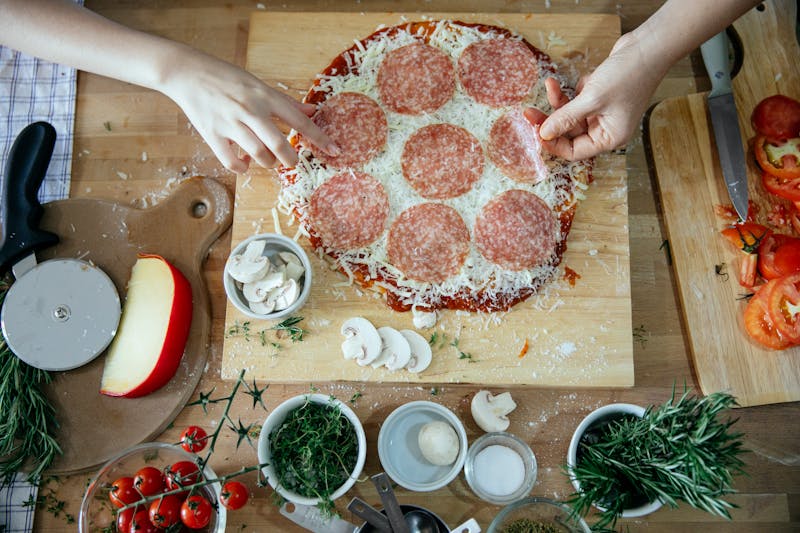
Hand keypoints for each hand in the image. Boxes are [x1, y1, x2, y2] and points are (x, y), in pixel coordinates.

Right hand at [162, 49, 336, 172]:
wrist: (187, 72)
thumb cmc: (226, 78)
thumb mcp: (259, 84)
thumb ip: (286, 101)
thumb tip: (314, 110)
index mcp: (264, 96)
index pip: (299, 120)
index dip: (319, 138)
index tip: (335, 151)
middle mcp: (250, 109)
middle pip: (279, 144)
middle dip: (291, 159)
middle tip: (293, 162)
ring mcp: (230, 123)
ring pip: (258, 154)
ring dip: (269, 163)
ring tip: (269, 160)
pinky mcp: (212, 134)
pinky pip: (232, 161)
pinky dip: (242, 168)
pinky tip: (245, 164)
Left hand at [531, 33, 668, 160]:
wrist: (649, 46)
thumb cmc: (629, 75)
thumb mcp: (592, 99)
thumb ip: (565, 118)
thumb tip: (543, 134)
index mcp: (610, 138)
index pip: (575, 151)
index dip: (554, 144)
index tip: (536, 132)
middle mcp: (607, 129)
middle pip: (569, 133)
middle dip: (551, 119)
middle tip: (529, 111)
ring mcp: (604, 113)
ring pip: (571, 115)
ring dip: (560, 101)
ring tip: (550, 84)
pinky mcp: (601, 97)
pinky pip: (578, 100)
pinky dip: (575, 91)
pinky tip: (586, 78)